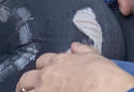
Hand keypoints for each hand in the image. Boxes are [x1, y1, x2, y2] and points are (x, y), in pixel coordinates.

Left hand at [15, 43, 133, 91]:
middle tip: (29, 90)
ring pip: (26, 91)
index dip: (43, 69)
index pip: (42, 62)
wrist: (108, 89)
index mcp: (59, 62)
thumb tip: (75, 46)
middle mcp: (48, 76)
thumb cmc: (104, 76)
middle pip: (27, 78)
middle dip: (28, 83)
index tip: (45, 75)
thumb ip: (83, 51)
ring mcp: (44, 91)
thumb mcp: (95, 58)